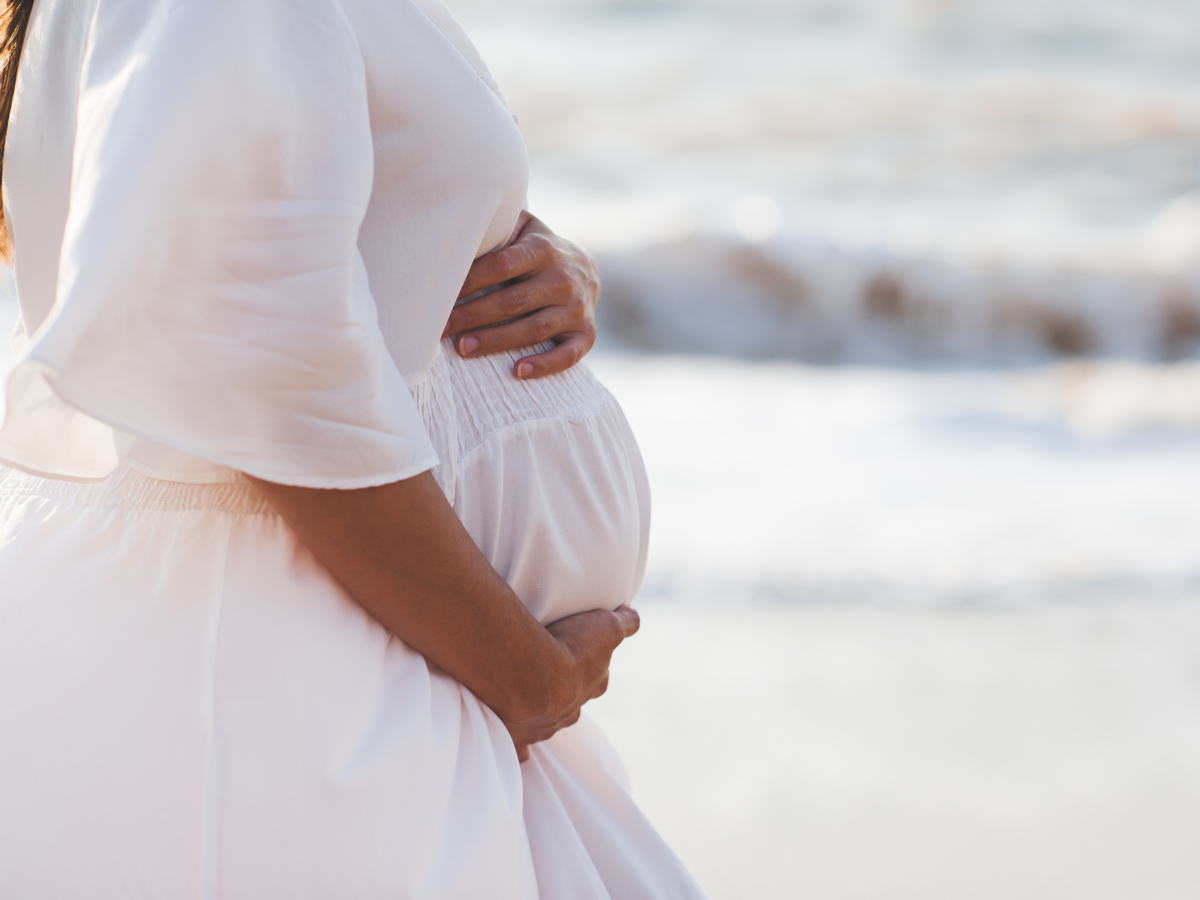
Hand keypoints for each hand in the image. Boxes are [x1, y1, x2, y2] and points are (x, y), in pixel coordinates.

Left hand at [444, 211, 599, 379]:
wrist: (585, 270)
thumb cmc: (537, 251)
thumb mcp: (522, 229)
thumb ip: (497, 229)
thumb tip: (454, 231)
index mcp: (543, 250)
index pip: (501, 266)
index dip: (469, 282)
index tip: (440, 295)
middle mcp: (563, 279)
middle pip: (512, 301)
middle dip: (473, 316)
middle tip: (442, 328)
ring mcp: (577, 308)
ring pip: (534, 329)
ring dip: (497, 341)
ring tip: (464, 348)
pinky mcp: (586, 333)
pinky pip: (568, 354)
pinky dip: (545, 364)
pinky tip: (518, 371)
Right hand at [504, 605, 639, 761]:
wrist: (530, 675)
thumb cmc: (567, 648)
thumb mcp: (606, 627)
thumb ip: (624, 623)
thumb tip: (633, 615)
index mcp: (591, 686)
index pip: (598, 680)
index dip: (590, 668)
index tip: (578, 656)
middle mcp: (572, 710)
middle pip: (573, 703)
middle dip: (564, 693)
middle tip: (548, 675)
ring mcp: (545, 726)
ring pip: (548, 723)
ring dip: (539, 712)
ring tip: (523, 696)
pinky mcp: (519, 738)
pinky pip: (521, 749)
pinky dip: (520, 748)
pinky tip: (517, 745)